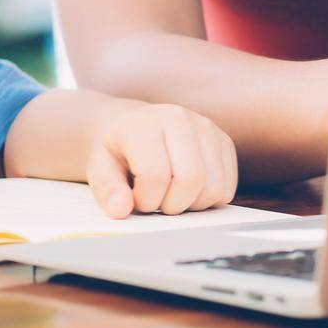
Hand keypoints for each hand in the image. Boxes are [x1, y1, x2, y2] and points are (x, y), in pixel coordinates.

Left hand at [86, 101, 237, 218]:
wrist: (132, 126)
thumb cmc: (117, 150)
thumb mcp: (100, 168)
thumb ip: (107, 189)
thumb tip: (120, 209)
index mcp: (145, 124)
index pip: (156, 175)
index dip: (145, 200)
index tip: (136, 199)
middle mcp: (180, 118)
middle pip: (191, 180)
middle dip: (172, 205)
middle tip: (156, 201)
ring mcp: (206, 128)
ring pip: (213, 187)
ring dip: (191, 205)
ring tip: (172, 194)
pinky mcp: (224, 142)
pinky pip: (227, 187)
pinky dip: (209, 200)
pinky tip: (189, 191)